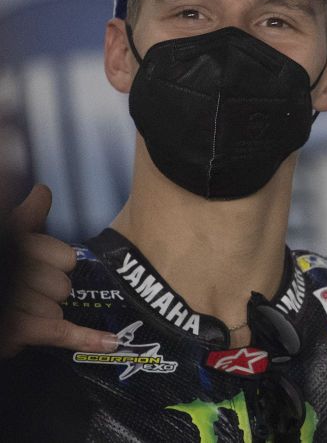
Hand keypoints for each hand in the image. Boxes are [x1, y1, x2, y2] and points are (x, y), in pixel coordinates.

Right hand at [0, 185, 117, 358]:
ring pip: (58, 305)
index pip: (64, 258)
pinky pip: (60, 332)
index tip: (40, 268)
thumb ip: (26, 219)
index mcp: (18, 248)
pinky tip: (111, 341)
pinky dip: (86, 338)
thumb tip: (41, 190)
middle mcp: (17, 270)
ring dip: (43, 313)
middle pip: (62, 283)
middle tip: (21, 294)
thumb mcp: (10, 243)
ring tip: (17, 311)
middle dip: (48, 291)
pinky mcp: (19, 329)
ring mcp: (18, 300)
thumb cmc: (4, 274)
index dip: (56, 265)